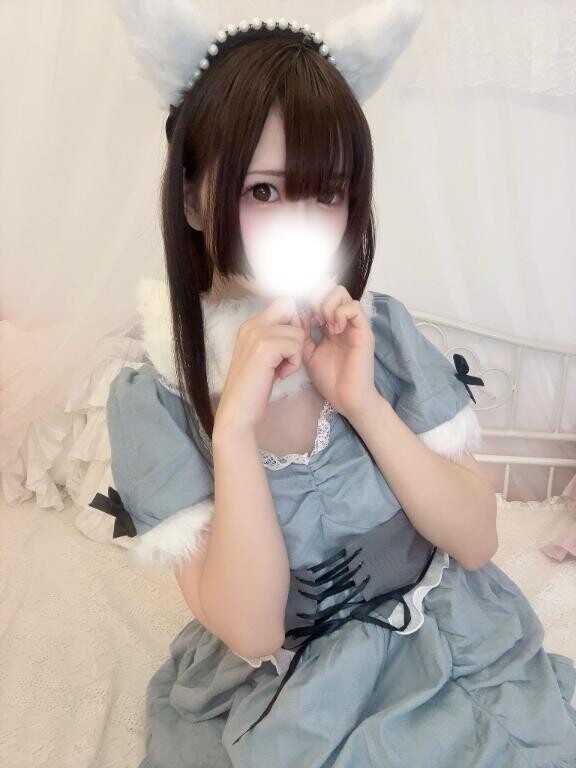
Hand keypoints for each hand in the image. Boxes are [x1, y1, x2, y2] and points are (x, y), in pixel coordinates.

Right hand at [214, 296, 305, 434]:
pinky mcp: (264, 347)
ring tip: (280, 370)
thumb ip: (276, 339)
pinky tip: (280, 375)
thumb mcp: (264, 357)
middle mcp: (251, 325)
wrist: (238, 411)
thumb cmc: (253, 389)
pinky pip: (295, 346)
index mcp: (250, 326)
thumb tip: (300, 324)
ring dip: (296, 354)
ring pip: (297, 331)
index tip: (288, 347)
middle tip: (287, 356)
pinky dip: (294, 363)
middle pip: (290, 307)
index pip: (283, 304)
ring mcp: (256, 334)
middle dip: (297, 332)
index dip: (293, 322)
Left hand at [300, 284, 377, 418]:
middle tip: (312, 317)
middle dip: (318, 298)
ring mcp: (354, 325)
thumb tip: (298, 314)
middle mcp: (343, 322)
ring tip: (323, 324)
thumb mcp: (308, 354)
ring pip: (343, 294)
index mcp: (329, 326)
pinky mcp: (363, 331)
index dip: (308, 301)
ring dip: (328, 305)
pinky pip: (354, 308)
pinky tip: (333, 330)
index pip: (321, 298)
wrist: (346, 399)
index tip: (301, 316)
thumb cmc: (329, 380)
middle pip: (332, 290)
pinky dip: (340, 313)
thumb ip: (303, 334)